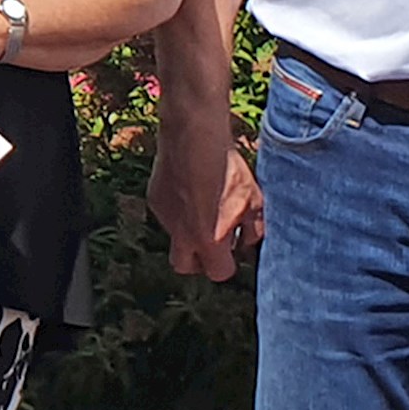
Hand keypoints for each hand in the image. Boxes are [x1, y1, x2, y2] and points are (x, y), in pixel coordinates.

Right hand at [148, 117, 263, 282]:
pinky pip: (167, 215)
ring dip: (189, 232)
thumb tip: (247, 244)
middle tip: (214, 241)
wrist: (194, 136)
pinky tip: (192, 188)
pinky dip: (179, 209)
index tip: (234, 248)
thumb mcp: (254, 201)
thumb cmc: (227, 169)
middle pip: (185, 267)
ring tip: (205, 205)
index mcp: (209, 240)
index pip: (219, 273)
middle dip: (199, 260)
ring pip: (175, 237)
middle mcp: (182, 235)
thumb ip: (254, 232)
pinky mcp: (154, 199)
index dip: (229, 263)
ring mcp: (164, 217)